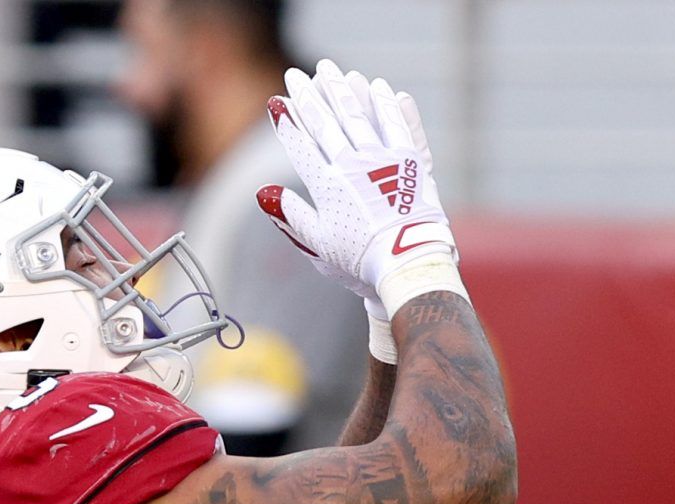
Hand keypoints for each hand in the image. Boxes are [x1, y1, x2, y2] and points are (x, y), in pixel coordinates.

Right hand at [258, 60, 462, 318]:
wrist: (408, 263)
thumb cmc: (362, 261)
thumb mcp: (319, 245)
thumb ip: (292, 215)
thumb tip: (263, 191)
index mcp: (327, 186)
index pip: (300, 145)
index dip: (286, 122)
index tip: (277, 102)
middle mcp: (352, 166)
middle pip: (325, 122)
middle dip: (308, 96)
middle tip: (296, 74)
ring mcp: (383, 160)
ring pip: (358, 115)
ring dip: (342, 89)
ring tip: (330, 70)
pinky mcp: (411, 160)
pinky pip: (396, 124)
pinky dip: (386, 103)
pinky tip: (379, 87)